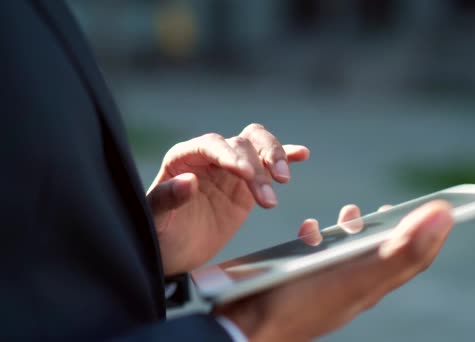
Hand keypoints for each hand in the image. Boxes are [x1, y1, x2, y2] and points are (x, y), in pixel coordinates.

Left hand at [146, 124, 308, 275]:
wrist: (176, 254)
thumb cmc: (160, 235)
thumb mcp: (156, 222)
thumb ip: (167, 199)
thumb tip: (187, 181)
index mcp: (184, 159)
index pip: (211, 145)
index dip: (230, 154)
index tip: (246, 173)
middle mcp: (209, 157)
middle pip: (240, 143)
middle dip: (258, 162)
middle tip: (275, 184)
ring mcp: (231, 168)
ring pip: (257, 145)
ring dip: (274, 158)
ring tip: (284, 181)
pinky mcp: (248, 184)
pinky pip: (268, 164)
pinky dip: (286, 155)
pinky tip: (301, 154)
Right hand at [217, 200, 453, 341]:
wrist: (244, 324)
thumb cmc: (302, 302)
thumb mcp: (360, 276)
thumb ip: (403, 250)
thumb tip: (445, 216)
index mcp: (370, 285)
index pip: (412, 258)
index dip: (431, 234)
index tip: (445, 207)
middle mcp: (349, 284)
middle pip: (381, 253)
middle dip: (392, 228)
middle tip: (394, 208)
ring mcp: (321, 281)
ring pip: (347, 253)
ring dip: (354, 229)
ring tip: (351, 210)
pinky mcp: (295, 275)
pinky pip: (313, 254)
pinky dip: (318, 236)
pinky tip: (308, 228)